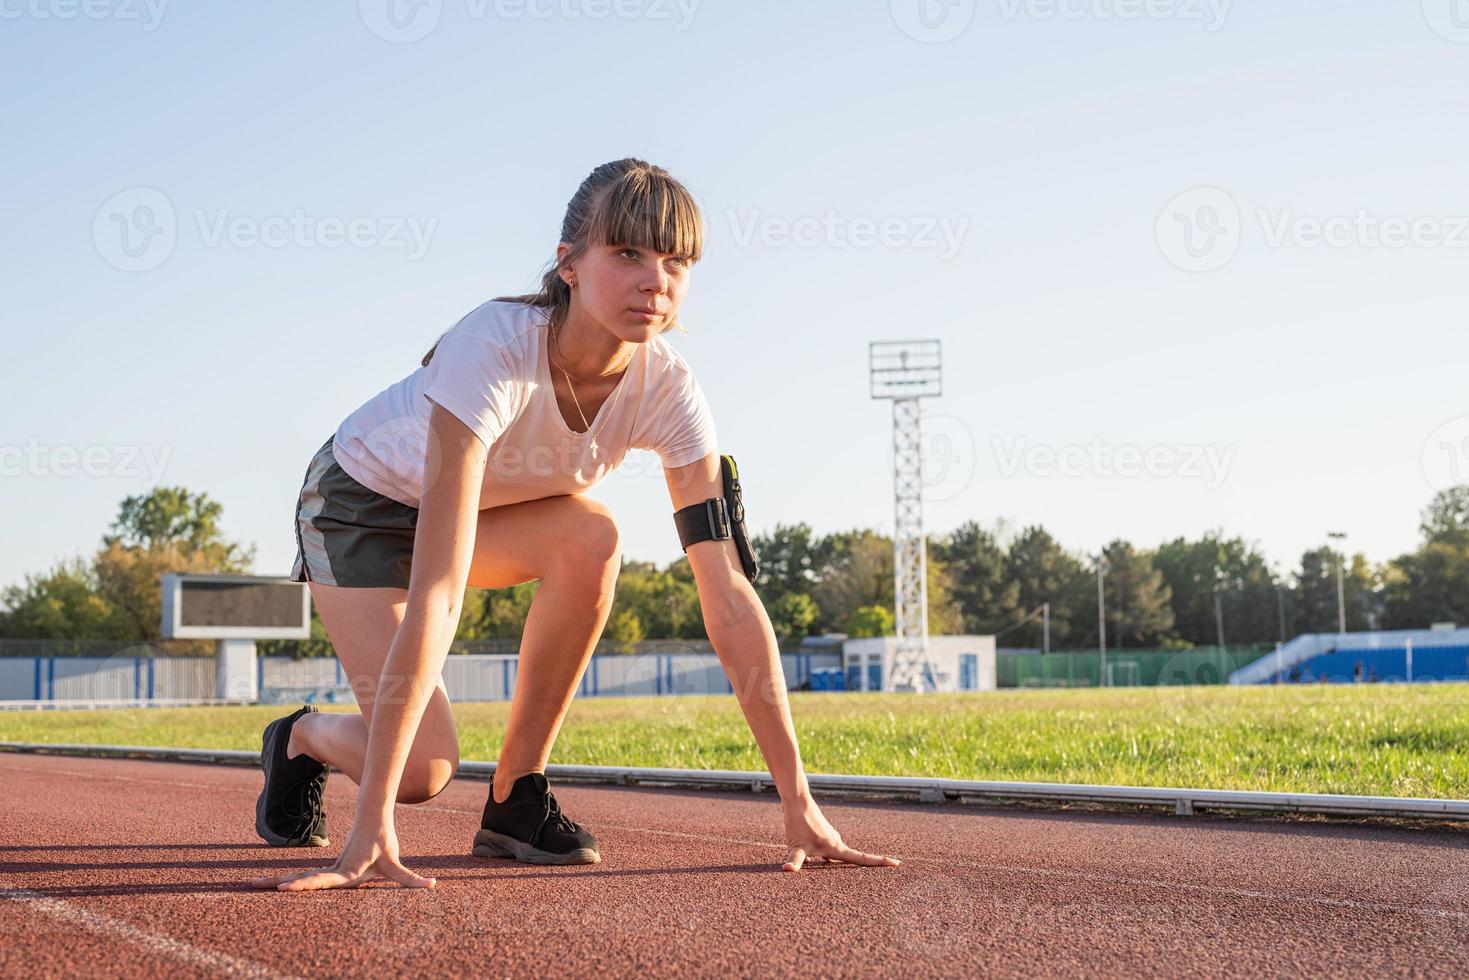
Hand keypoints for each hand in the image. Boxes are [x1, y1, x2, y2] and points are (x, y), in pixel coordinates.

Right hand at [252, 814, 435, 891]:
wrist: (373, 815)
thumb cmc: (384, 840)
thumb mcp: (396, 863)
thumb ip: (411, 879)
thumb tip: (432, 886)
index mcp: (346, 872)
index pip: (322, 882)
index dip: (302, 885)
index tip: (283, 888)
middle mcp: (333, 871)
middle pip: (303, 879)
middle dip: (278, 884)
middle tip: (253, 887)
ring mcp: (329, 868)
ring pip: (300, 875)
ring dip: (277, 880)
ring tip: (252, 885)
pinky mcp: (329, 867)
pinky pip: (305, 874)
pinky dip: (289, 880)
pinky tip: (273, 884)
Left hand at [780, 796, 900, 872]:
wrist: (796, 801)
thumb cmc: (798, 823)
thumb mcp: (796, 846)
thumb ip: (794, 861)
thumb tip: (787, 871)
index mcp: (836, 848)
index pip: (862, 858)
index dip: (879, 862)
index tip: (897, 863)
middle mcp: (837, 843)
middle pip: (856, 858)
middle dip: (870, 864)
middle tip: (891, 866)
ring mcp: (830, 838)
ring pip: (841, 855)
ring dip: (848, 863)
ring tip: (863, 871)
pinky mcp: (822, 835)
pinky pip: (829, 851)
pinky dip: (830, 859)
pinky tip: (821, 862)